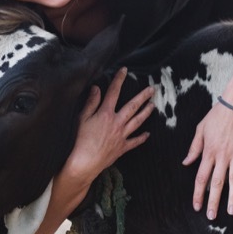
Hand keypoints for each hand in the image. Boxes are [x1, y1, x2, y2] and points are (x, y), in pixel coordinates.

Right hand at [62, 68, 153, 185]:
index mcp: (105, 114)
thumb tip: (96, 89)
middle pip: (133, 106)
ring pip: (137, 122)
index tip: (125, 70)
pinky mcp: (122, 147)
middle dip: (143, 96)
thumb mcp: (82, 119)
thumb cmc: (79, 141)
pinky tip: (147, 134)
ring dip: (146, 113)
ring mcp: (121, 136)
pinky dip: (142, 138)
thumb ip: (91, 103)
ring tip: (153, 106)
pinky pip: (135, 142)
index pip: (114, 92)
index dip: (119, 80)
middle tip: (152, 89)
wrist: (83, 163)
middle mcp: (116, 123)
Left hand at [182, 100, 232, 218]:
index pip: (201, 177)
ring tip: (232, 212)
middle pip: (216, 183)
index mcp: (209, 151)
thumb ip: (194, 147)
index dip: (198, 193)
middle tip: (212, 216)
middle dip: (213, 201)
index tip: (197, 206)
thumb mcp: (201, 128)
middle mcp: (222, 155)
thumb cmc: (218, 114)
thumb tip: (186, 162)